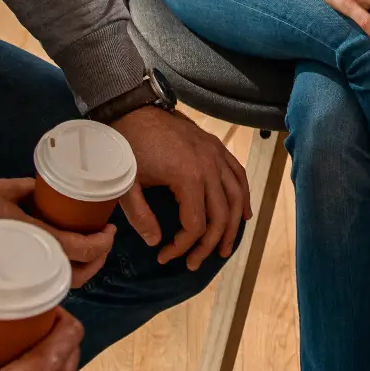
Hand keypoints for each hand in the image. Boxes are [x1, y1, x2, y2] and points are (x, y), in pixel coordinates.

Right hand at [0, 176, 116, 287]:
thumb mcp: (1, 188)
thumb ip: (29, 189)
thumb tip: (48, 188)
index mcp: (30, 237)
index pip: (78, 249)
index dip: (101, 244)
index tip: (110, 232)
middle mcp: (27, 261)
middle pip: (76, 276)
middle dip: (96, 263)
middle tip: (102, 243)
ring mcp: (16, 275)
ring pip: (59, 285)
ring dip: (79, 272)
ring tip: (86, 251)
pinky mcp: (4, 281)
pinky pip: (41, 285)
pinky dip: (57, 277)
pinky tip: (59, 263)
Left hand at [111, 105, 249, 268]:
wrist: (133, 108)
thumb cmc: (127, 145)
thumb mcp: (126, 184)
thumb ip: (140, 216)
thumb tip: (155, 241)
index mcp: (187, 176)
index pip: (195, 224)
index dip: (183, 246)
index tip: (165, 257)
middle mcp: (209, 166)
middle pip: (221, 215)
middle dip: (209, 245)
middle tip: (194, 263)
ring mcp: (216, 155)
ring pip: (236, 197)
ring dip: (233, 226)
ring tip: (224, 248)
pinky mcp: (216, 147)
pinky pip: (238, 175)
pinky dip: (243, 196)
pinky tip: (243, 213)